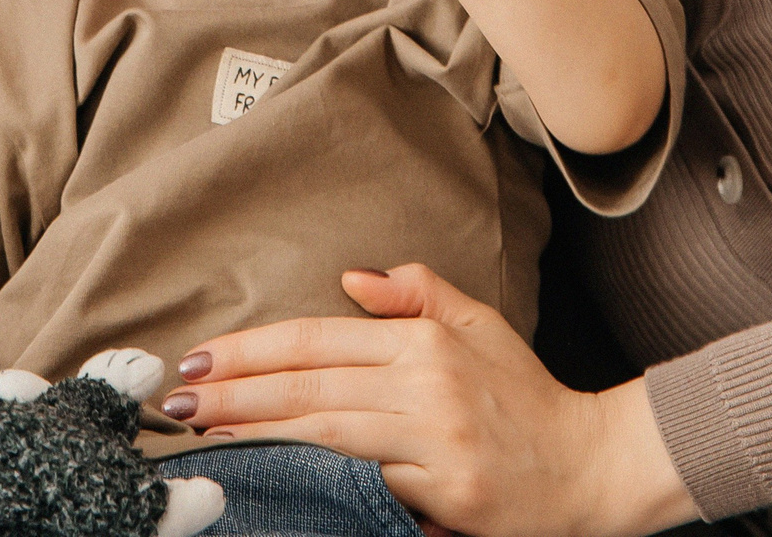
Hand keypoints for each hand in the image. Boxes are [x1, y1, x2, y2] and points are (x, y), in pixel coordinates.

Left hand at [157, 265, 694, 536]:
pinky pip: (363, 484)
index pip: (319, 339)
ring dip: (256, 434)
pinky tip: (270, 476)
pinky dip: (311, 479)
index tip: (203, 357)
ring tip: (205, 433)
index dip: (256, 349)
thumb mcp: (481, 326)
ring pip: (325, 434)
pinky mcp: (447, 493)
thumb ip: (419, 294)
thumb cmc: (527, 399)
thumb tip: (353, 279)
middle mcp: (426, 385)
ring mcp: (435, 441)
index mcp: (426, 342)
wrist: (592, 466)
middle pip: (309, 386)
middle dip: (235, 392)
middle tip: (179, 397)